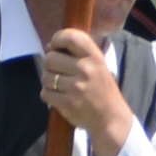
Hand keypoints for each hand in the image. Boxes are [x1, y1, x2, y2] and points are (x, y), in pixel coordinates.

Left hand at [34, 29, 129, 143]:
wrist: (111, 118)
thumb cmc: (101, 89)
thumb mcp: (98, 65)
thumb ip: (78, 53)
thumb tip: (49, 47)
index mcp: (95, 57)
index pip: (70, 37)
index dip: (57, 38)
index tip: (55, 46)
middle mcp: (86, 69)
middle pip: (50, 58)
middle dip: (49, 64)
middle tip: (57, 70)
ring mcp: (76, 87)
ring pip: (45, 76)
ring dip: (48, 81)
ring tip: (59, 85)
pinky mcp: (67, 104)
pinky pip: (45, 93)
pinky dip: (48, 95)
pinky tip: (59, 96)